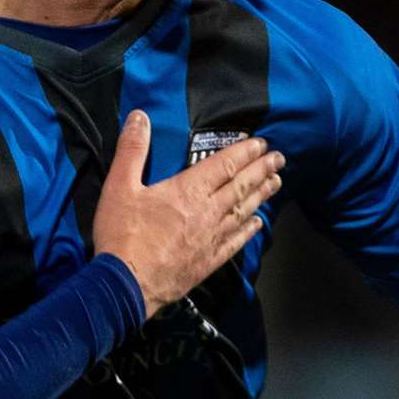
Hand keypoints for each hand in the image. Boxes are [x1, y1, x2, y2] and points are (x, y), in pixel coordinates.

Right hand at [91, 111, 282, 317]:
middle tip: (279, 159)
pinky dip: (249, 230)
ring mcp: (211, 238)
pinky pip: (236, 241)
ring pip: (243, 211)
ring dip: (261, 195)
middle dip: (260, 170)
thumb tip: (140, 117)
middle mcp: (207, 212)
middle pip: (240, 186)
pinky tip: (258, 224)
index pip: (222, 166)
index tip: (260, 144)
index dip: (243, 152)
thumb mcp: (119, 186)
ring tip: (277, 183)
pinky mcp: (209, 260)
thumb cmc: (122, 233)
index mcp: (186, 190)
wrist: (127, 282)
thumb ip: (132, 150)